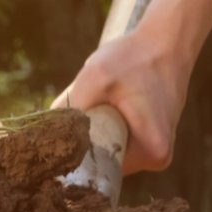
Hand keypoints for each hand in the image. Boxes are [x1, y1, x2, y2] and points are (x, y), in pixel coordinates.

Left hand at [52, 26, 193, 174]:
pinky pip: (121, 139)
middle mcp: (158, 159)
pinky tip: (108, 100)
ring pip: (112, 148)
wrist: (168, 43)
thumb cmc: (136, 59)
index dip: (78, 151)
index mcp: (152, 153)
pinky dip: (108, 124)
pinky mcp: (153, 138)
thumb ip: (70, 107)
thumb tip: (44, 134)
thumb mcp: (96, 78)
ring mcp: (157, 149)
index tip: (62, 131)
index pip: (103, 168)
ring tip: (97, 99)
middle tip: (79, 108)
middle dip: (87, 139)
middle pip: (107, 160)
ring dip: (97, 130)